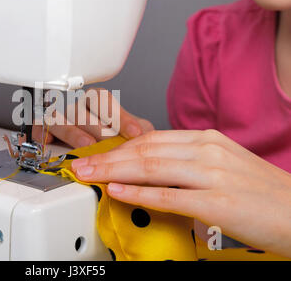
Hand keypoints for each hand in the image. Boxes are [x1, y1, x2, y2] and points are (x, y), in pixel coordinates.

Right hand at [32, 88, 153, 147]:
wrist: (81, 146)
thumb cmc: (105, 135)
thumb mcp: (126, 129)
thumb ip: (138, 129)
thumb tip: (148, 135)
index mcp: (93, 100)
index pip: (103, 99)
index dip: (119, 115)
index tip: (135, 132)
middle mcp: (73, 106)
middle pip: (81, 109)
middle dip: (98, 127)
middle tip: (111, 142)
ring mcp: (56, 118)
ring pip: (60, 118)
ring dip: (74, 132)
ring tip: (87, 145)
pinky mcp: (41, 131)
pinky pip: (40, 132)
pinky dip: (45, 137)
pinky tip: (51, 144)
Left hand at [71, 129, 290, 257]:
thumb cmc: (261, 193)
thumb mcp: (222, 165)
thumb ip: (187, 162)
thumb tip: (152, 168)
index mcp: (207, 140)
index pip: (151, 139)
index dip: (119, 147)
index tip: (97, 155)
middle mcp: (207, 151)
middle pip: (145, 150)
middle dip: (107, 157)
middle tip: (82, 165)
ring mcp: (212, 175)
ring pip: (151, 168)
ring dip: (113, 171)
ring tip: (89, 176)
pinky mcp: (217, 203)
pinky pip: (169, 196)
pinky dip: (138, 193)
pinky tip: (117, 190)